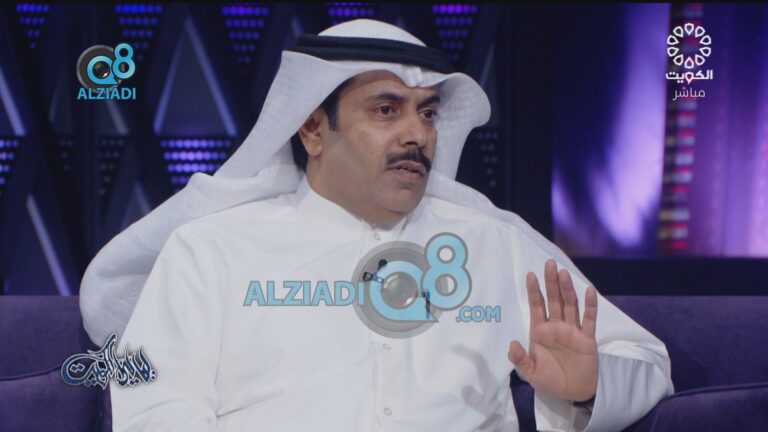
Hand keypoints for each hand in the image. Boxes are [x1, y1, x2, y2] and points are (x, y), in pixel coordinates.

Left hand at [508, 259, 597, 401]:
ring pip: (570, 305)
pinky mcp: (587, 338)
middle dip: (551, 282)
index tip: (530, 274)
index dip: (534, 291)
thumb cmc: (549, 380)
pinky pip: (589, 319)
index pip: (537, 306)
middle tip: (549, 263)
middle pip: (554, 299)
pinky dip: (590, 305)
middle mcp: (556, 326)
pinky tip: (588, 290)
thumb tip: (511, 344)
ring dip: (567, 289)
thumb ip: (520, 359)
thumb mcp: (530, 372)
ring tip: (563, 273)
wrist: (572, 394)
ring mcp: (572, 330)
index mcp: (540, 331)